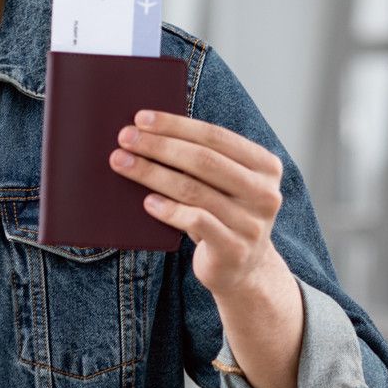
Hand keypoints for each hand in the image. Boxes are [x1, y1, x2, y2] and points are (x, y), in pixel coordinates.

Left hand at [110, 111, 288, 301]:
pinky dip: (168, 209)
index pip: (215, 136)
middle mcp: (264, 193)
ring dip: (152, 174)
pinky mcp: (234, 249)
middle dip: (159, 146)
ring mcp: (252, 223)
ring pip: (194, 190)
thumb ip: (202, 160)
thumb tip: (148, 131)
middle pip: (203, 160)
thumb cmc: (221, 215)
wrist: (241, 270)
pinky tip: (147, 201)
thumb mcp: (222, 185)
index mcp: (265, 166)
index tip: (141, 118)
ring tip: (122, 163)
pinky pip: (195, 221)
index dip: (176, 125)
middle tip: (125, 138)